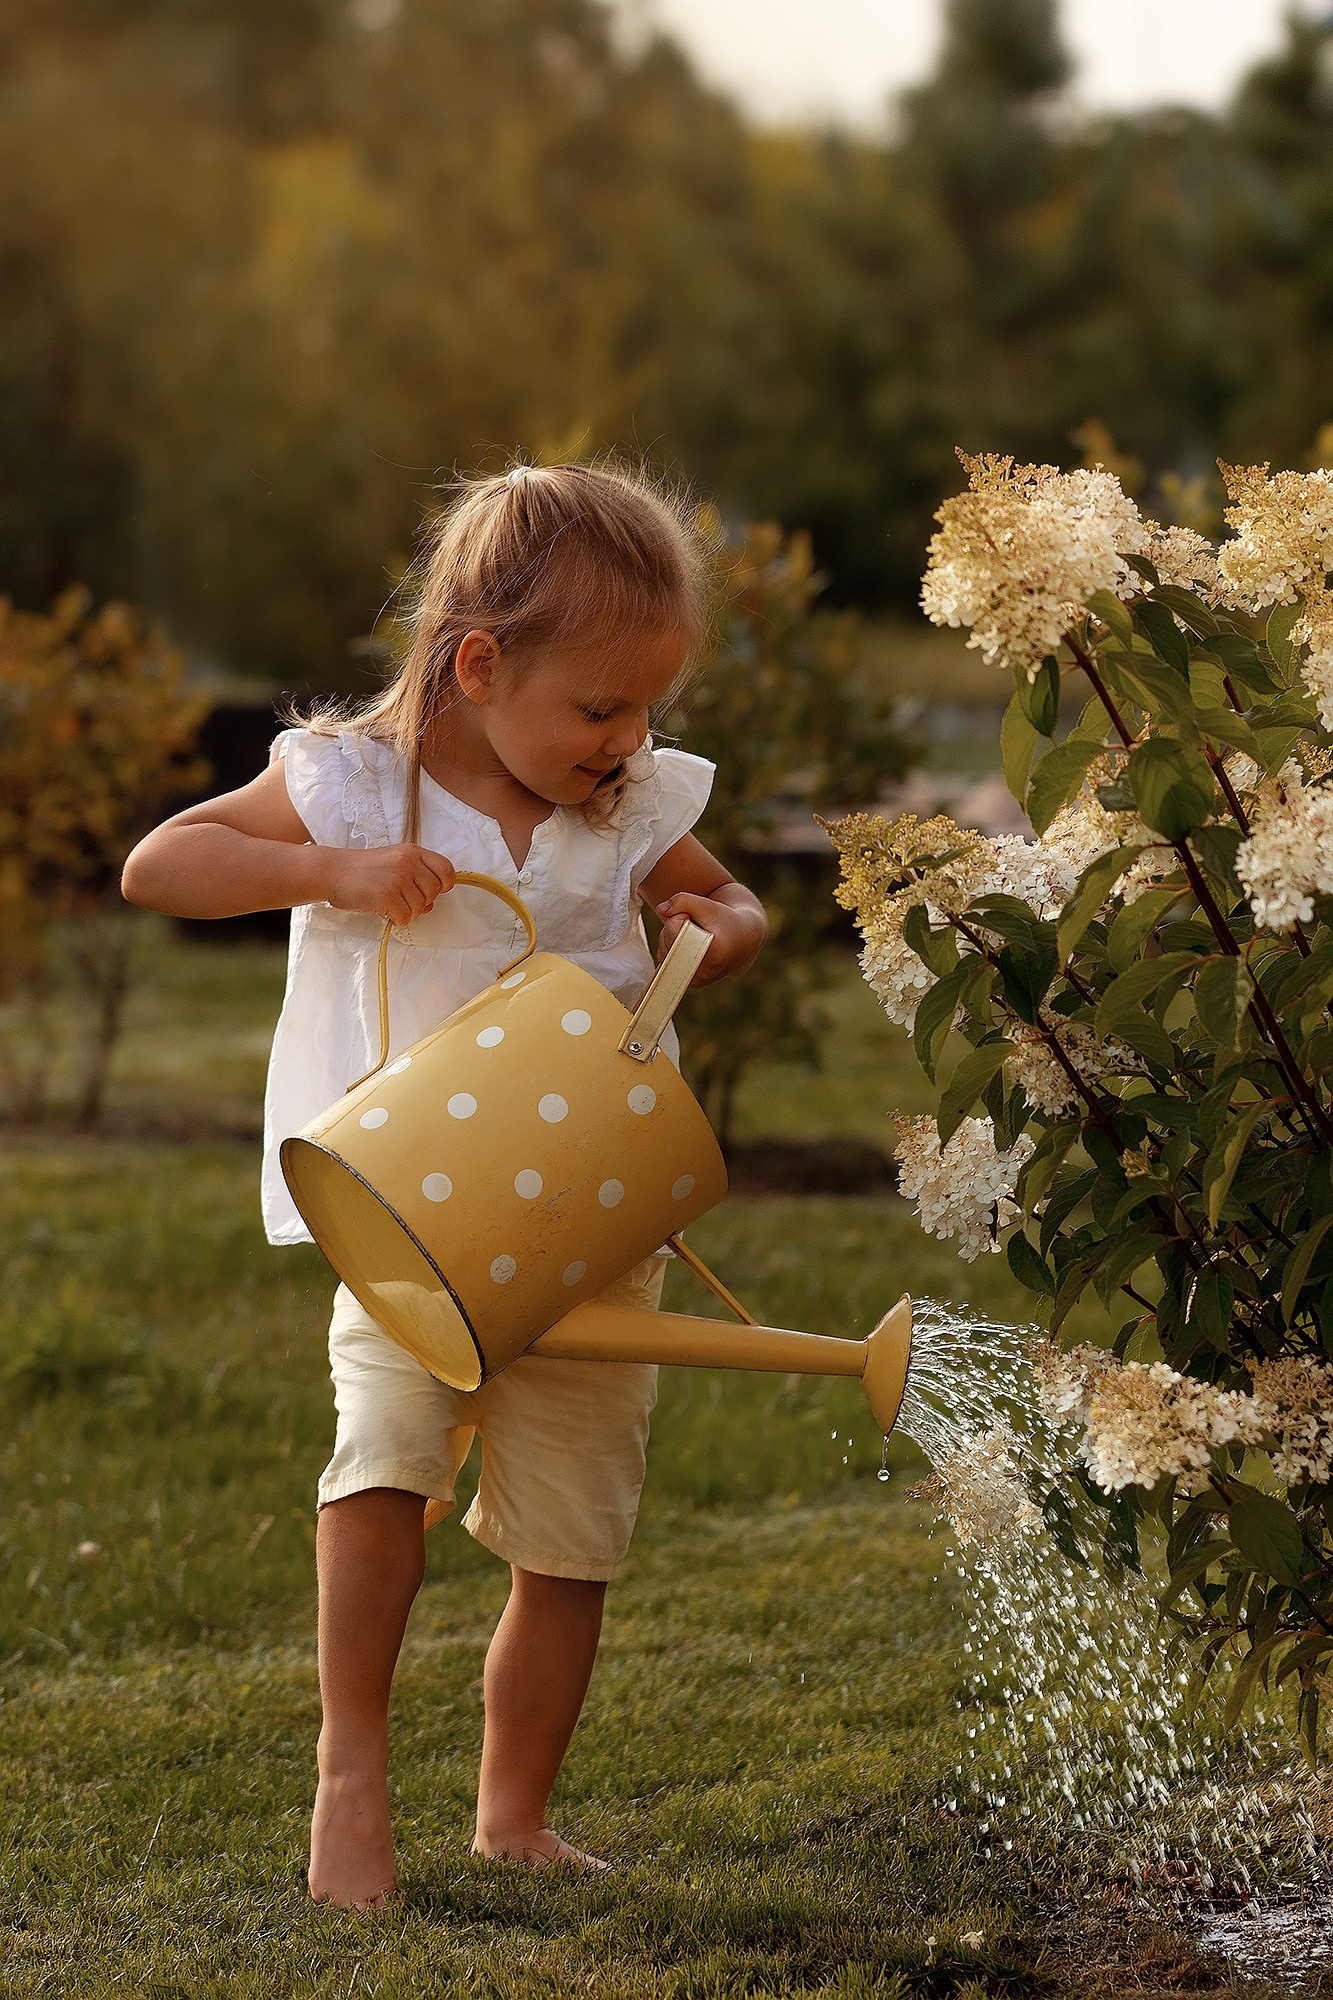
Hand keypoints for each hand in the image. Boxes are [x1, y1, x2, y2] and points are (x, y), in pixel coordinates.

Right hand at [323, 845, 455, 925]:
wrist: (331, 871)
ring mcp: (398, 879)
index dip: (443, 884)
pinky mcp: (387, 896)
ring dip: (407, 911)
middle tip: (402, 898)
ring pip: (420, 907)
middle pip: (434, 892)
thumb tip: (431, 905)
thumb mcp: (392, 863)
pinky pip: (406, 917)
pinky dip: (397, 919)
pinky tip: (384, 910)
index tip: (431, 890)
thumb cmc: (361, 869)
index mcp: (413, 851)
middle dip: (421, 901)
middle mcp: (408, 862)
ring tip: (389, 902)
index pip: (446, 869)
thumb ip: (415, 878)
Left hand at [654, 890, 765, 985]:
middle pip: (668, 942)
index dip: (682, 916)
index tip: (698, 916)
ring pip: (664, 954)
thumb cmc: (724, 919)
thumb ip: (682, 900)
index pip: (675, 929)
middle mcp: (707, 971)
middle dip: (676, 928)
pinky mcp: (691, 984)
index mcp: (714, 952)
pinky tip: (690, 946)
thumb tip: (660, 909)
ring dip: (672, 940)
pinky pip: (666, 963)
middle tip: (698, 925)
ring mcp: (698, 980)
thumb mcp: (706, 904)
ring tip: (695, 935)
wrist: (742, 939)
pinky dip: (672, 951)